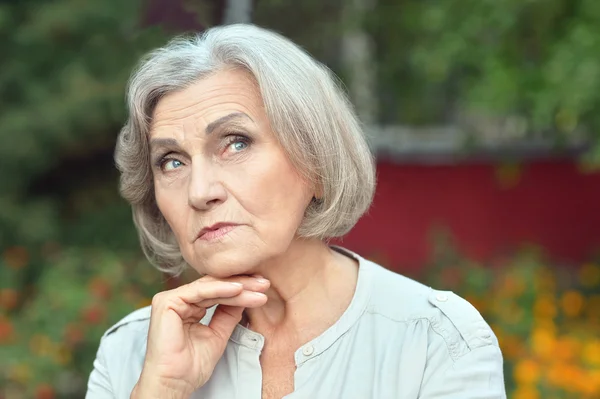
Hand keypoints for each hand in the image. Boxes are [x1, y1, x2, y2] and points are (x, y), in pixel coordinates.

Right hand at [131, 275, 268, 397]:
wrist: (175, 383)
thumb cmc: (191, 366)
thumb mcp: (218, 334)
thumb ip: (229, 314)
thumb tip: (246, 295)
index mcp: (189, 307)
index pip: (218, 292)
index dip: (242, 290)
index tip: (263, 289)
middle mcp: (179, 300)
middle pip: (215, 286)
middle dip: (243, 284)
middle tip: (265, 283)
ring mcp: (171, 299)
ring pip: (210, 286)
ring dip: (237, 286)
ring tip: (258, 287)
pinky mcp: (167, 302)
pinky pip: (199, 291)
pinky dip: (221, 289)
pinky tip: (239, 289)